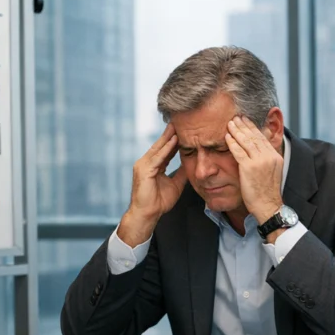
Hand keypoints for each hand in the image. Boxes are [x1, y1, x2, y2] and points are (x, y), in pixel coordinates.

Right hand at [117, 123, 188, 246]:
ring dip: (169, 137)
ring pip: (158, 148)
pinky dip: (166, 148)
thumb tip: (191, 164)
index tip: (184, 129)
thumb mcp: (175, 184)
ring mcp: (143, 165)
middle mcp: (146, 162)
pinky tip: (174, 140)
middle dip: (171, 133)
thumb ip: (181, 173)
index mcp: (152, 166)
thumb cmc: (158, 202)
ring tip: (178, 125)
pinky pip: (157, 157)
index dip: (174, 139)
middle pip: (160, 145)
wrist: (147, 215)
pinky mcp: (144, 170)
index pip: (165, 149)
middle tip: (181, 120)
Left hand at [225, 116, 283, 223]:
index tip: (245, 120)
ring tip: (230, 123)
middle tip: (236, 117)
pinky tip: (226, 136)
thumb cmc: (265, 192)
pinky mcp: (249, 168)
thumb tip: (256, 150)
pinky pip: (239, 152)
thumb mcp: (270, 172)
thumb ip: (264, 160)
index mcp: (275, 157)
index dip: (253, 128)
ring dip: (237, 131)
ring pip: (247, 142)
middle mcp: (269, 157)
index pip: (262, 138)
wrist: (268, 206)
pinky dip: (232, 143)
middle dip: (244, 125)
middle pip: (255, 136)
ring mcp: (260, 162)